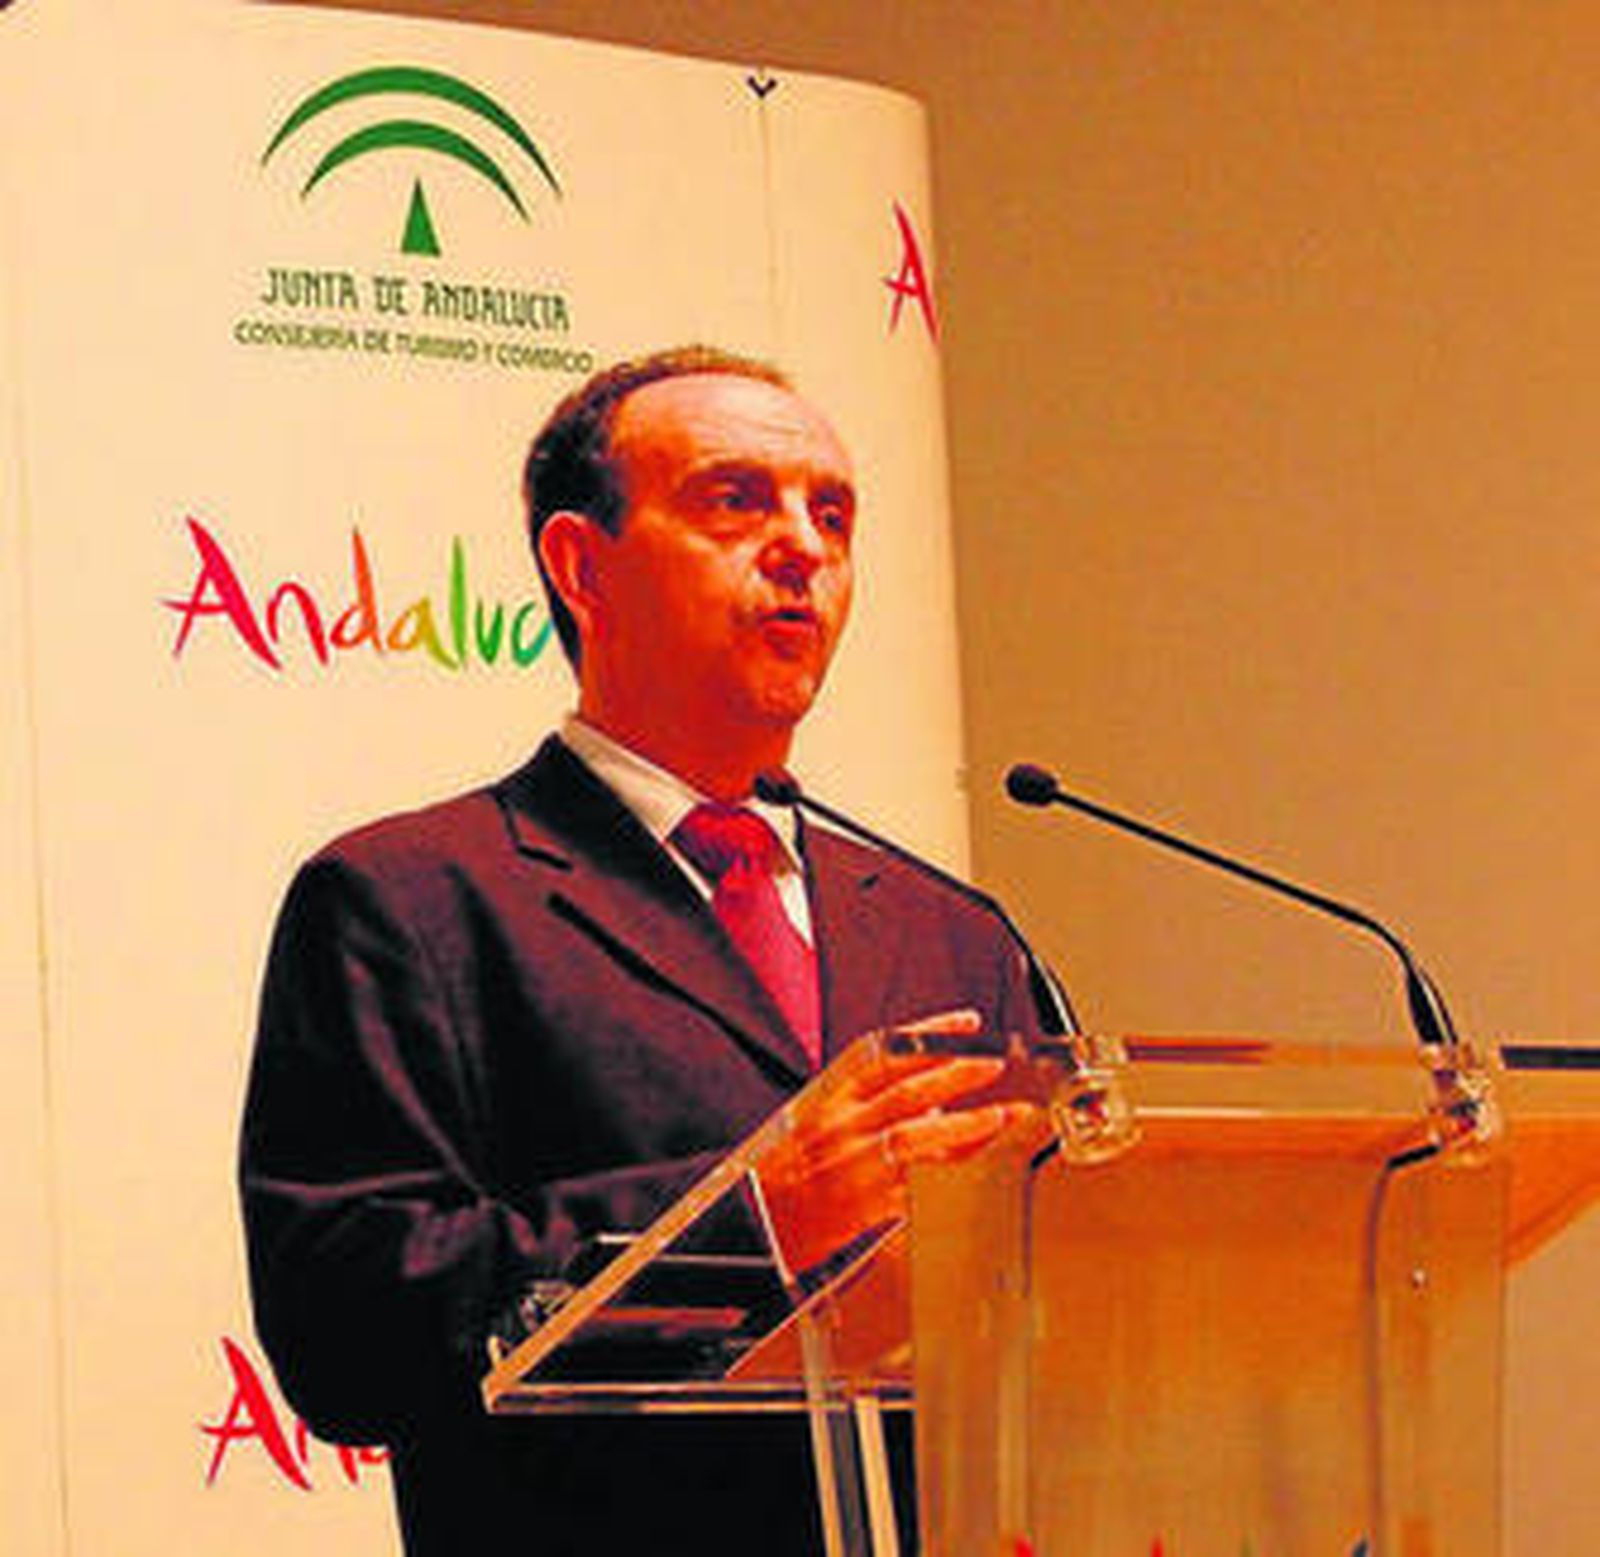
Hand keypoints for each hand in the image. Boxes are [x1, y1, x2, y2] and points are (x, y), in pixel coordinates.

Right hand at [753, 1010, 1032, 1272]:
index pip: (886, 1054)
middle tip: (996, 1063)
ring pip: (915, 1136)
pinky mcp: (864, 1207)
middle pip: (908, 1091)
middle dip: (957, 1074)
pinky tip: (977, 1167)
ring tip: (1003, 1113)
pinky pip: (915, 1186)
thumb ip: (868, 1106)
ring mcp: (853, 1166)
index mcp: (830, 1099)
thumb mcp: (816, 1122)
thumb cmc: (783, 1175)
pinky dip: (946, 1174)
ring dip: (965, 1124)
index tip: (967, 1023)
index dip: (930, 1035)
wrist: (752, 1225)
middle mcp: (842, 1127)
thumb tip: (931, 1099)